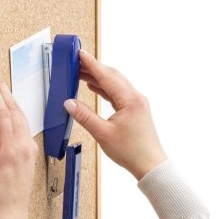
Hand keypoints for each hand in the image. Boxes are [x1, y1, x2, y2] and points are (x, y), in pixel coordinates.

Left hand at [0, 63, 37, 218]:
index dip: (9, 95)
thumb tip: (4, 136)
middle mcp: (22, 145)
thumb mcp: (20, 169)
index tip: (1, 81)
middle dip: (1, 86)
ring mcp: (10, 150)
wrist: (8, 217)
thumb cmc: (11, 197)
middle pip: (12, 108)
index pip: (20, 114)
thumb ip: (15, 150)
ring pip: (3, 114)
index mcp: (28, 147)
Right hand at [64, 51, 166, 180]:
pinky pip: (117, 92)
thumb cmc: (131, 151)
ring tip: (81, 73)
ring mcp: (136, 102)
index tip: (80, 54)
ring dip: (98, 77)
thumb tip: (69, 103)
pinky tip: (94, 87)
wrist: (149, 164)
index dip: (91, 64)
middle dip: (93, 68)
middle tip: (77, 62)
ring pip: (115, 83)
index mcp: (129, 100)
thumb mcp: (102, 134)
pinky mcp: (134, 109)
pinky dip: (104, 87)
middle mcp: (135, 97)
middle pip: (111, 76)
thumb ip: (85, 116)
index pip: (106, 76)